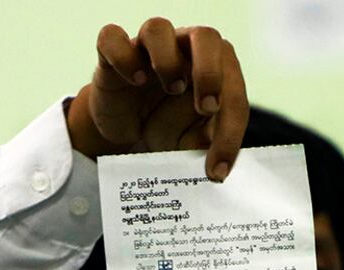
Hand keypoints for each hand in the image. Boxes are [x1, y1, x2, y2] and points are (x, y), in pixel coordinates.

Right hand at [67, 17, 248, 180]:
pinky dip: (123, 57)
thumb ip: (205, 142)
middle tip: (208, 109)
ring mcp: (145, 48)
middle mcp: (182, 48)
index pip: (231, 85)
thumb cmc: (165, 127)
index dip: (231, 127)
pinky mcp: (112, 54)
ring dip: (168, 61)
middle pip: (206, 37)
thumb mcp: (188, 142)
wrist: (125, 129)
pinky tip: (134, 81)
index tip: (218, 167)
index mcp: (211, 67)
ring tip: (171, 90)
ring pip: (158, 29)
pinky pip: (112, 38)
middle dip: (211, 73)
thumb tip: (217, 158)